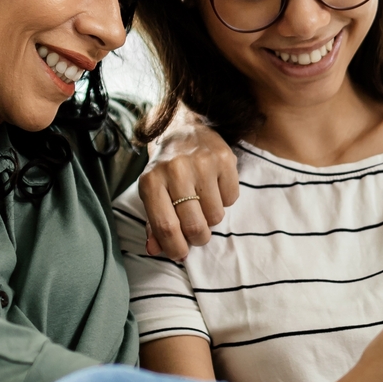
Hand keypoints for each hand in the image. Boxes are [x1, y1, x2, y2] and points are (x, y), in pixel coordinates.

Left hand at [138, 109, 238, 260]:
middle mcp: (175, 170)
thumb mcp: (152, 192)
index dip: (175, 247)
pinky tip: (214, 187)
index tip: (181, 253)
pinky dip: (224, 200)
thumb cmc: (166, 168)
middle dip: (198, 238)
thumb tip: (155, 250)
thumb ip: (153, 223)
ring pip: (215, 216)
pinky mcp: (224, 159)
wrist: (184, 128)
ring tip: (203, 203)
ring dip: (211, 218)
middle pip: (193, 225)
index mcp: (151, 181)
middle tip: (197, 233)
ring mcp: (202, 163)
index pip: (165, 226)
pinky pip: (231, 199)